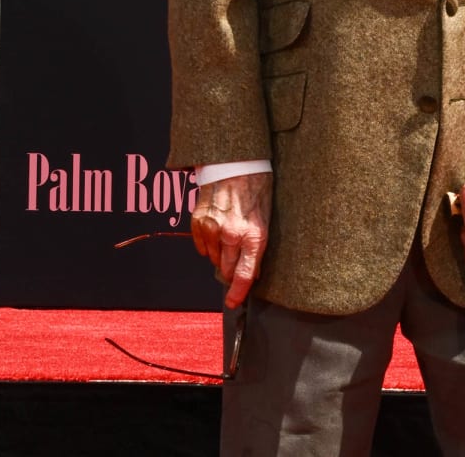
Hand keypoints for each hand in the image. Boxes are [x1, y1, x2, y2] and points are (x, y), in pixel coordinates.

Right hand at [191, 171, 272, 308]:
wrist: (236, 162)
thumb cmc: (257, 188)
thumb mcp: (266, 217)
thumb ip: (258, 245)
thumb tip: (251, 271)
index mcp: (253, 235)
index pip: (243, 274)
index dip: (238, 293)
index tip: (234, 303)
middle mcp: (231, 235)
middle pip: (226, 270)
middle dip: (231, 272)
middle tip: (237, 263)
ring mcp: (212, 229)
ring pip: (214, 259)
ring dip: (221, 256)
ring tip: (230, 238)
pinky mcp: (198, 222)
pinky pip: (201, 247)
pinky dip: (209, 245)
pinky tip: (218, 231)